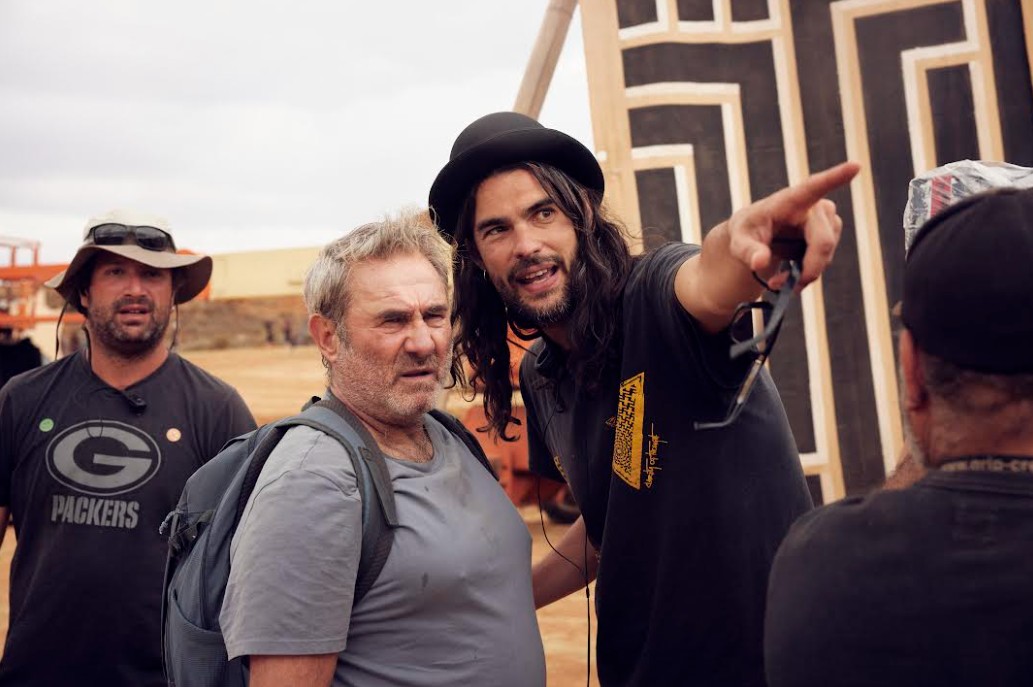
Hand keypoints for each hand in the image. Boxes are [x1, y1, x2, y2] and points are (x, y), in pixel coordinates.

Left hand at [727, 162, 859, 288]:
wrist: (754, 241)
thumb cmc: (747, 231)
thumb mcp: (738, 240)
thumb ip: (747, 251)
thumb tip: (760, 262)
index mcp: (791, 200)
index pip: (814, 187)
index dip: (835, 178)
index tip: (855, 166)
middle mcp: (814, 208)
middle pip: (823, 241)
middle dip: (808, 268)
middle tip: (783, 287)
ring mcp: (825, 224)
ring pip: (825, 256)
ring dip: (803, 274)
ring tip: (777, 281)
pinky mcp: (828, 238)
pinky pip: (823, 263)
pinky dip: (806, 276)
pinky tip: (789, 279)